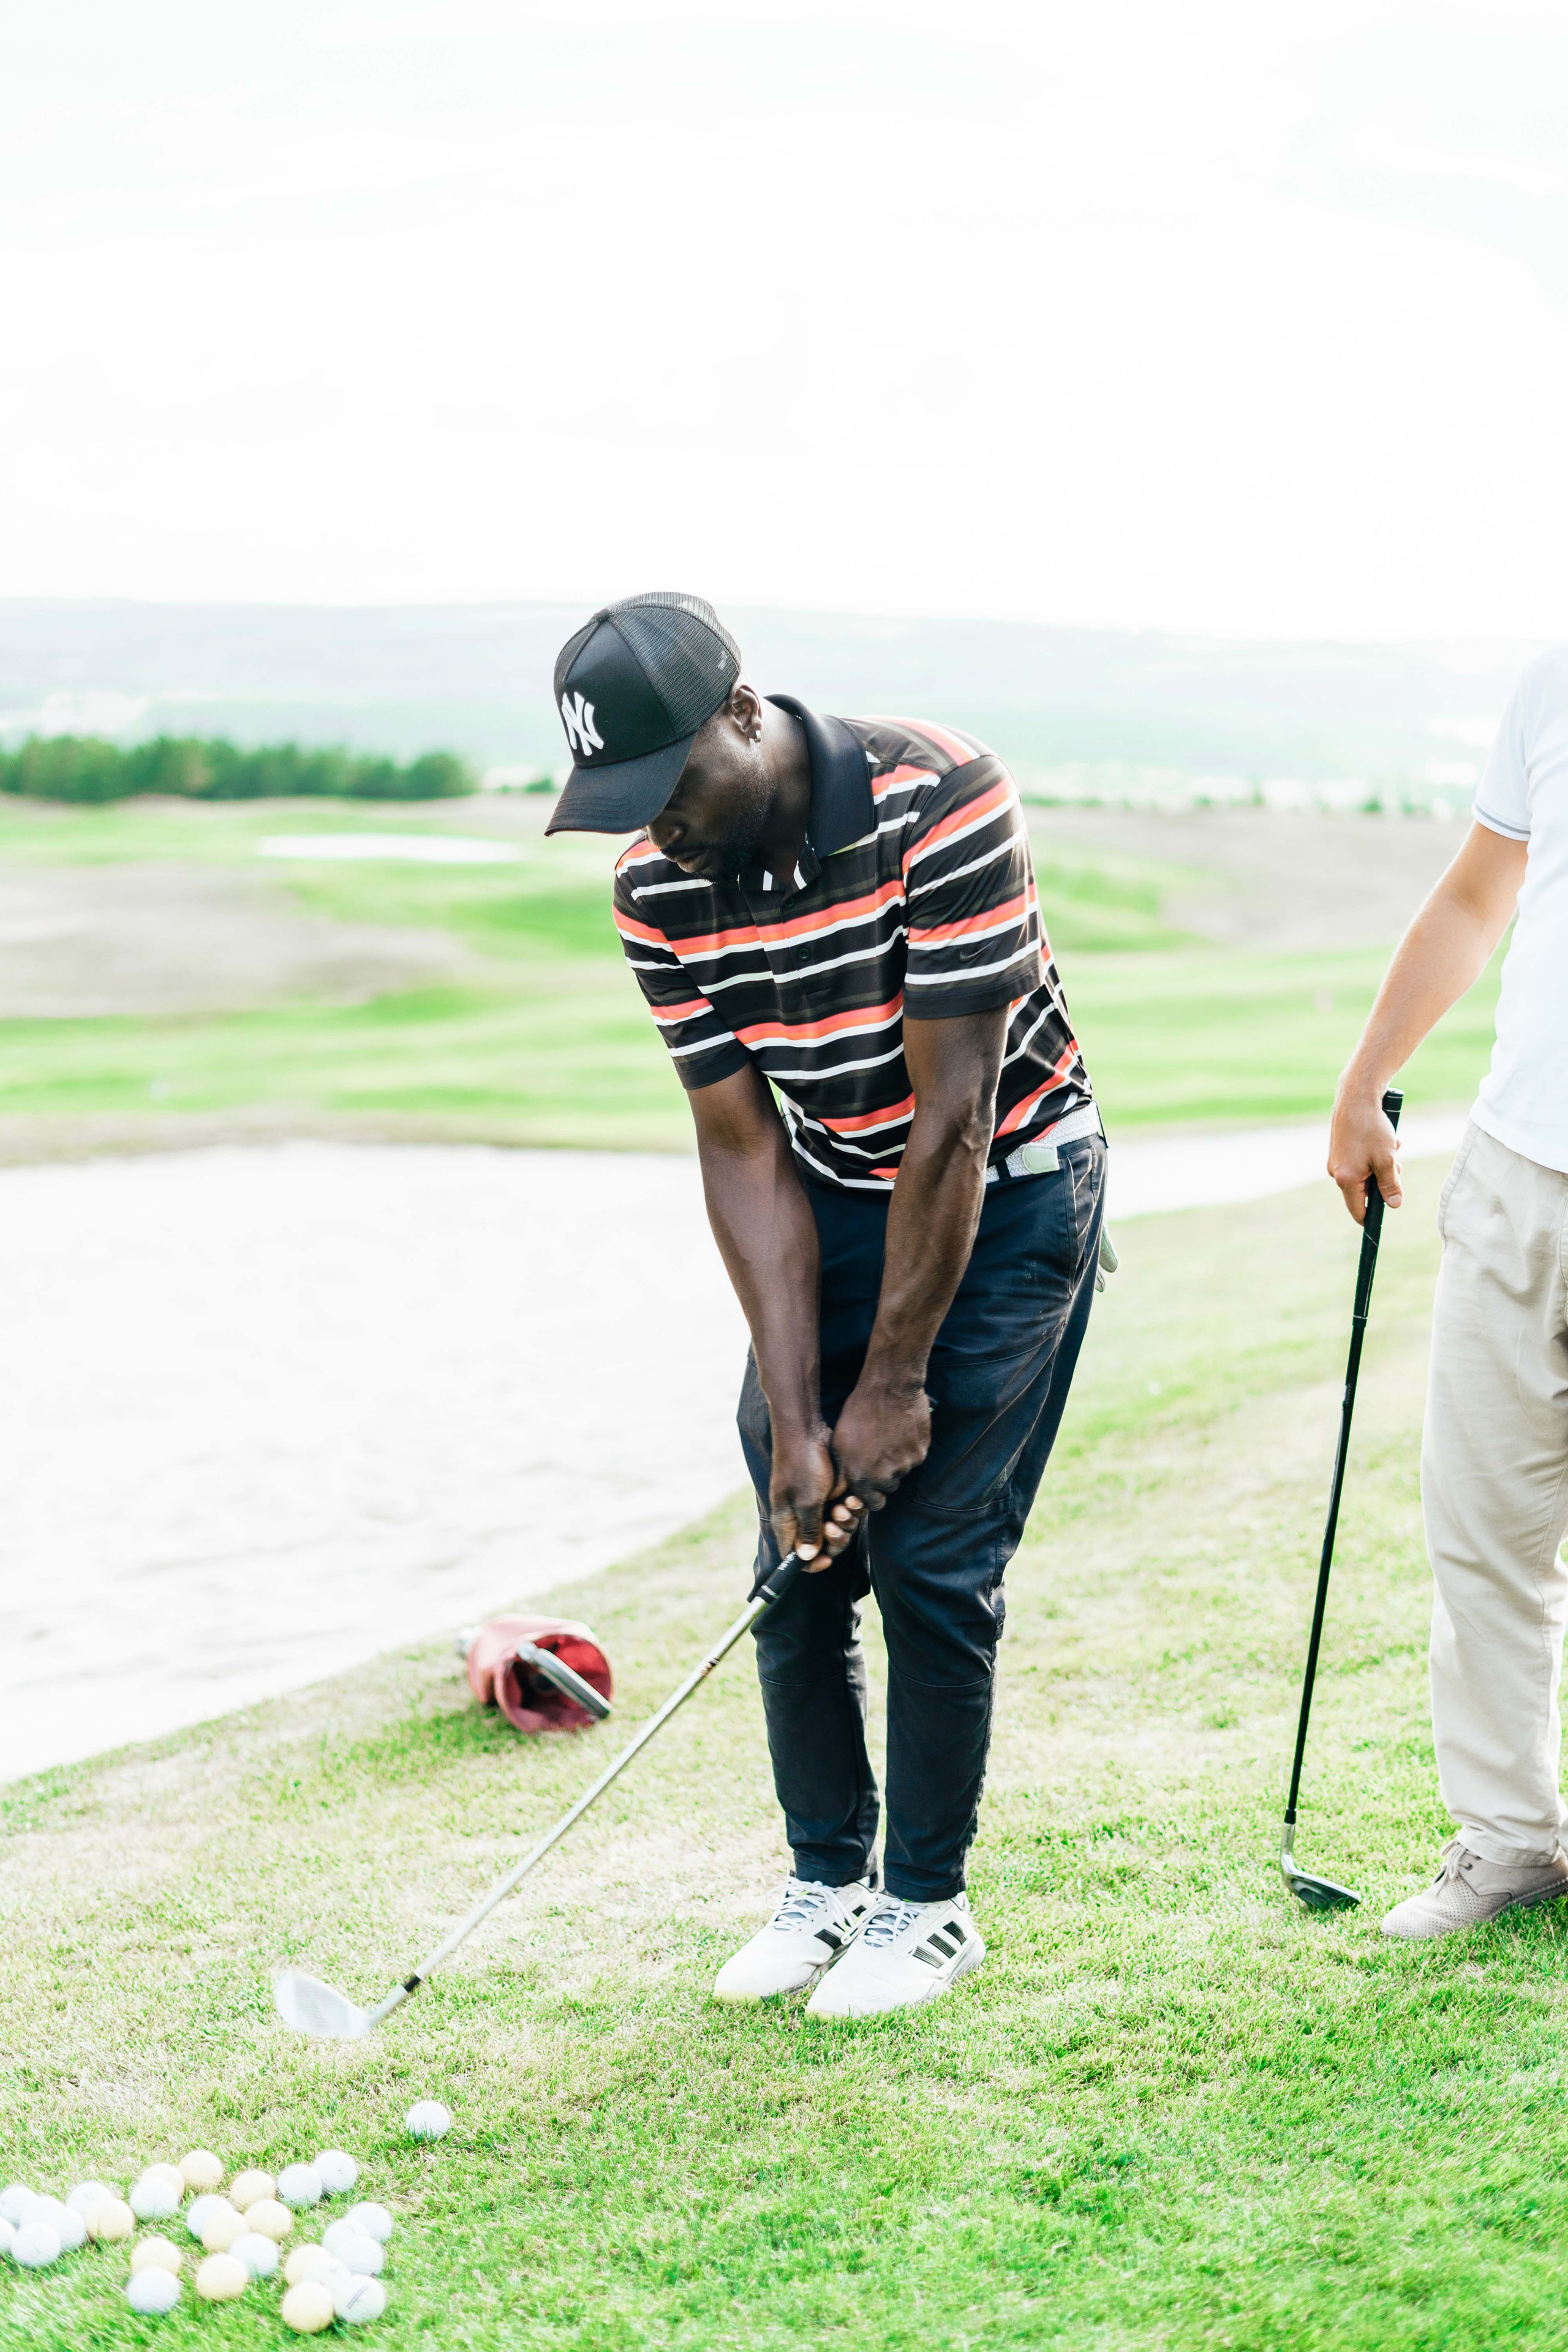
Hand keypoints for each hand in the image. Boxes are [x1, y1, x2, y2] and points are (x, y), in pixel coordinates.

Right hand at [769, 1425, 861, 1571]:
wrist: (807, 1430)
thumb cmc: (803, 1465)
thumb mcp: (807, 1501)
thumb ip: (808, 1531)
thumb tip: (806, 1558)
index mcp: (785, 1522)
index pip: (793, 1557)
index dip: (811, 1563)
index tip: (827, 1560)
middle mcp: (797, 1516)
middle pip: (818, 1544)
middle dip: (834, 1538)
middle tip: (839, 1522)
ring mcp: (811, 1503)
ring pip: (833, 1527)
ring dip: (844, 1521)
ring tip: (846, 1505)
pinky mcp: (825, 1492)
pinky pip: (840, 1510)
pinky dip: (848, 1508)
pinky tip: (852, 1498)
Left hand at [830, 1373, 931, 1509]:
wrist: (889, 1388)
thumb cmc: (859, 1412)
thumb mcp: (840, 1442)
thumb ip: (845, 1470)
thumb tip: (847, 1487)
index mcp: (862, 1476)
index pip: (872, 1503)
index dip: (871, 1494)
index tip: (870, 1482)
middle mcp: (885, 1476)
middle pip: (889, 1488)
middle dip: (884, 1477)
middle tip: (879, 1454)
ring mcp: (906, 1465)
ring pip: (902, 1472)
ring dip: (896, 1461)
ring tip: (888, 1437)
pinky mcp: (921, 1452)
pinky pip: (915, 1457)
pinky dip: (909, 1449)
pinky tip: (900, 1431)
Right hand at [1327, 1078, 1402, 1226]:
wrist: (1356, 1096)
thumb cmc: (1371, 1128)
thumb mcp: (1386, 1159)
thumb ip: (1390, 1185)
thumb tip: (1394, 1205)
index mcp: (1346, 1179)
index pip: (1357, 1210)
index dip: (1372, 1217)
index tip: (1384, 1217)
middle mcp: (1336, 1172)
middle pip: (1363, 1190)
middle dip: (1383, 1181)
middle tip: (1397, 1165)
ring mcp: (1335, 1160)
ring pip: (1364, 1173)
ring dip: (1381, 1165)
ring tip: (1391, 1146)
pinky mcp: (1339, 1148)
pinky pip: (1359, 1160)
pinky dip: (1373, 1154)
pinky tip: (1383, 1138)